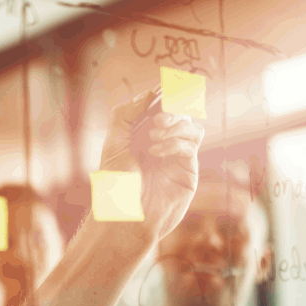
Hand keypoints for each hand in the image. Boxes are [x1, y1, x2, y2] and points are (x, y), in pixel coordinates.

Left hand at [98, 88, 203, 239]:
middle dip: (171, 110)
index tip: (161, 91)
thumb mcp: (114, 143)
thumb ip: (126, 114)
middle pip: (180, 112)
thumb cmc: (117, 182)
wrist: (126, 214)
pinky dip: (176, 143)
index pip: (160, 105)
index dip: (164, 95)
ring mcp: (176, 155)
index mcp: (142, 133)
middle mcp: (162, 142)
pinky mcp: (188, 169)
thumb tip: (149, 93)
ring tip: (153, 139)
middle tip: (157, 120)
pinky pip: (192, 145)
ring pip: (190, 126)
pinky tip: (157, 152)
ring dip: (174, 126)